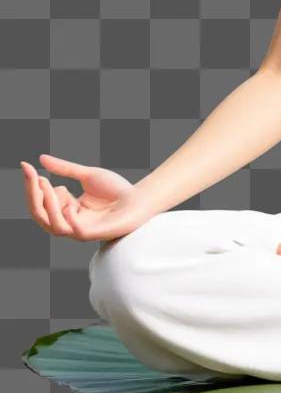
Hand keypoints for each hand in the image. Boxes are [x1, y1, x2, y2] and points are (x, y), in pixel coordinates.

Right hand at [21, 155, 151, 242]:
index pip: (42, 202)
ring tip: (50, 186)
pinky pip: (76, 232)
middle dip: (35, 197)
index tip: (27, 167)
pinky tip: (70, 205)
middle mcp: (70, 222)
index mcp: (66, 210)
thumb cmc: (117, 189)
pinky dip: (69, 220)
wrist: (142, 197)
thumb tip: (41, 159)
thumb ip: (65, 169)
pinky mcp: (96, 233)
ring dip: (49, 206)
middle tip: (36, 177)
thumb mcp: (88, 175)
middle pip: (42, 216)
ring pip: (54, 225)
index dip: (32, 187)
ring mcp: (82, 230)